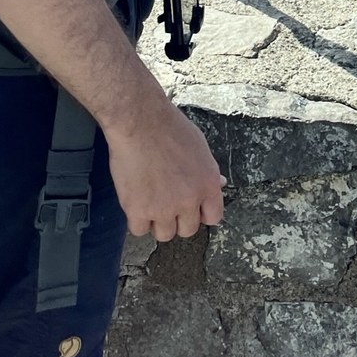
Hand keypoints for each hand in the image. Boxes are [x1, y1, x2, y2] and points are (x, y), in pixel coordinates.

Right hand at [105, 100, 225, 240]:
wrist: (140, 121)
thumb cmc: (169, 128)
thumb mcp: (200, 147)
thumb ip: (209, 171)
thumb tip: (220, 184)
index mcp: (208, 184)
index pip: (213, 217)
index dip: (201, 213)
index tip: (190, 208)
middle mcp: (189, 200)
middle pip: (188, 230)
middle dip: (178, 219)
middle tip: (166, 202)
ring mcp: (164, 208)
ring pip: (164, 234)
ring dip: (157, 222)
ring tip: (149, 201)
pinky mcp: (138, 210)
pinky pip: (140, 230)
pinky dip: (136, 219)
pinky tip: (135, 202)